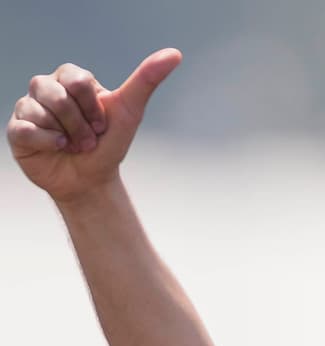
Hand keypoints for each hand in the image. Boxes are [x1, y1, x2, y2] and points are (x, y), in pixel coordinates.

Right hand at [7, 49, 181, 203]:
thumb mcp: (131, 110)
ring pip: (40, 112)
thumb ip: (147, 80)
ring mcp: (28, 107)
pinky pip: (26, 130)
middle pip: (57, 96)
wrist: (93, 179)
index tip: (103, 124)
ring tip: (75, 145)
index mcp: (70, 78)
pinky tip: (58, 149)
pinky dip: (48, 143)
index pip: (77, 80)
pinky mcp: (17, 130)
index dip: (93, 108)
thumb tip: (175, 54)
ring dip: (67, 136)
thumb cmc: (110, 143)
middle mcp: (46, 88)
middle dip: (81, 124)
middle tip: (90, 138)